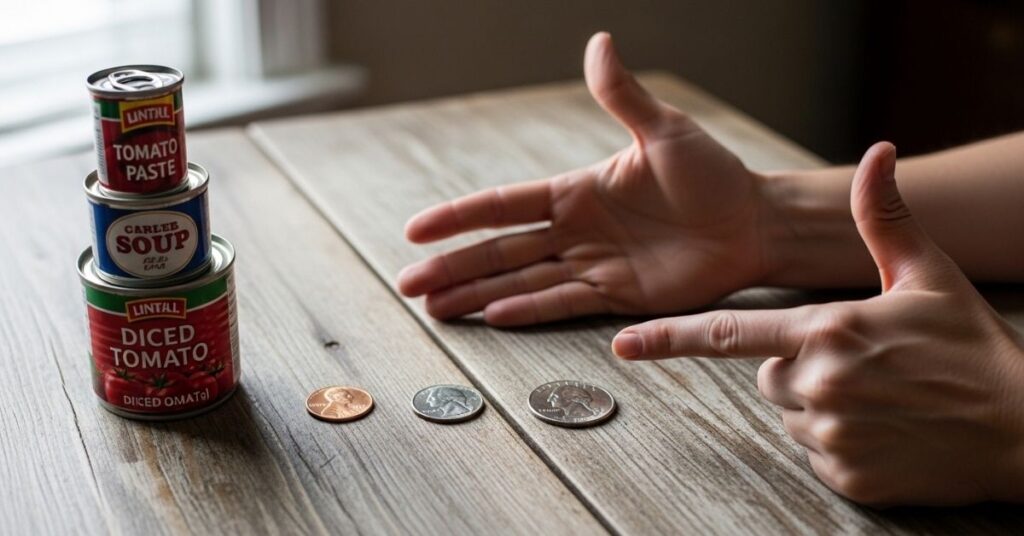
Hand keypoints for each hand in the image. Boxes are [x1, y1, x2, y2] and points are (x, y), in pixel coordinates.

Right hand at [398, 32, 777, 325]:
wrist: (753, 223)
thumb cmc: (712, 174)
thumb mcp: (665, 131)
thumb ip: (623, 95)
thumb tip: (598, 42)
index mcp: (576, 191)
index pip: (503, 205)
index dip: (459, 217)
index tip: (417, 229)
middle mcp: (575, 231)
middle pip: (500, 251)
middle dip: (454, 266)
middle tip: (409, 283)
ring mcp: (593, 265)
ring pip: (522, 282)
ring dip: (478, 295)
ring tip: (435, 309)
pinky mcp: (617, 296)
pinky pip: (563, 303)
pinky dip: (528, 311)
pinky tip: (492, 317)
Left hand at [612, 143, 1023, 504]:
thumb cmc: (972, 347)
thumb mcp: (928, 274)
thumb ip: (884, 219)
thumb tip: (877, 153)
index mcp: (826, 330)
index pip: (727, 334)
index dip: (669, 339)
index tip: (622, 346)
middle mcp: (819, 383)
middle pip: (767, 374)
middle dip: (797, 366)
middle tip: (859, 364)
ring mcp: (831, 437)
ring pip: (791, 414)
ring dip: (820, 404)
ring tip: (880, 397)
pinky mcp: (847, 478)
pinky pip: (816, 456)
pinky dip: (841, 444)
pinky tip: (885, 430)